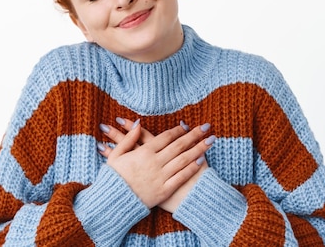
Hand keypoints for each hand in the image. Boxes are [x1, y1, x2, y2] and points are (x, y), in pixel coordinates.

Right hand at [98, 118, 213, 211]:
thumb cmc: (114, 177)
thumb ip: (128, 138)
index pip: (165, 137)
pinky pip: (181, 177)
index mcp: (143, 152)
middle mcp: (154, 163)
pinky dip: (191, 168)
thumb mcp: (116, 155)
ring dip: (198, 149)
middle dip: (194, 135)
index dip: (178, 131)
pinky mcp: (164, 191)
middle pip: (178, 146)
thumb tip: (139, 123)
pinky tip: (200, 160)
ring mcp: (160, 177)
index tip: (187, 126)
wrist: (114, 202)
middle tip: (206, 127)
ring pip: (183, 160)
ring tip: (210, 141)